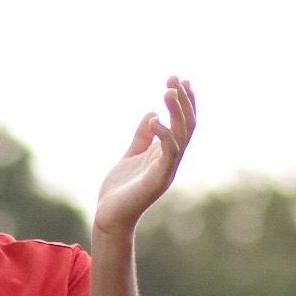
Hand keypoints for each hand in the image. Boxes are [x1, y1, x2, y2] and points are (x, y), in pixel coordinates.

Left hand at [94, 76, 195, 238]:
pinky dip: (164, 135)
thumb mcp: (130, 155)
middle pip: (186, 125)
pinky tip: (154, 119)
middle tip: (175, 78)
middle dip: (183, 101)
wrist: (110, 217)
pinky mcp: (158, 179)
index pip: (182, 123)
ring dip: (177, 112)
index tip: (180, 78)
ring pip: (181, 136)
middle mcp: (171, 160)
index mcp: (166, 153)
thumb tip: (152, 113)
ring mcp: (167, 170)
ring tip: (169, 90)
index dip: (184, 101)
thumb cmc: (120, 190)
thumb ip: (142, 137)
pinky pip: (169, 153)